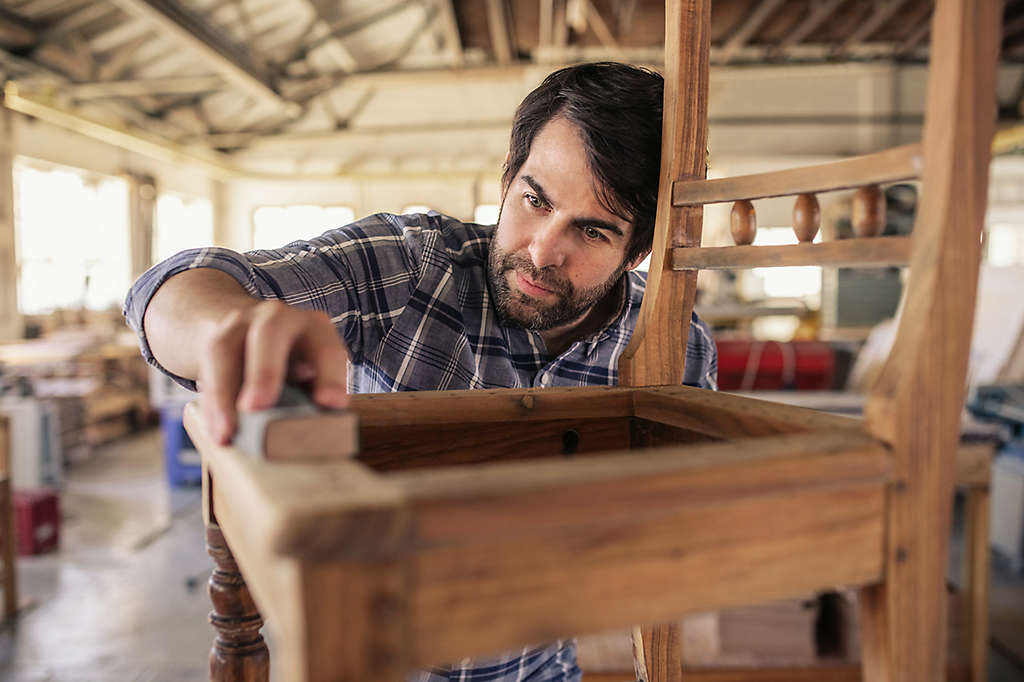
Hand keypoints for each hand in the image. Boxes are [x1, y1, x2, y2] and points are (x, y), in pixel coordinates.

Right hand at [196, 300, 349, 444]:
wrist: (252, 337)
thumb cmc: (294, 367)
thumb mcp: (312, 376)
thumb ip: (313, 398)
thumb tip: (313, 437)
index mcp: (317, 329)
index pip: (328, 350)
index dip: (331, 376)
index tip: (330, 404)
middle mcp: (280, 317)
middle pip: (270, 333)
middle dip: (264, 370)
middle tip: (257, 406)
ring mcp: (242, 323)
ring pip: (226, 349)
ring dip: (224, 393)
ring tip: (227, 432)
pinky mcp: (216, 337)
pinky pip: (207, 367)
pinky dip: (212, 403)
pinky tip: (216, 430)